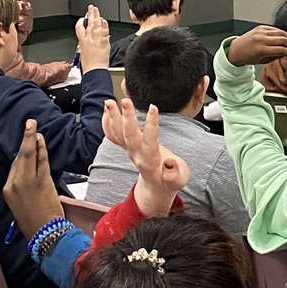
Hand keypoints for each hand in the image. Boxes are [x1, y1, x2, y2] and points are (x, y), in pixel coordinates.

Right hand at [3, 121, 63, 239]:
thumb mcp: (19, 203)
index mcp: (7, 190)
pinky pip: (41, 160)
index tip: (26, 143)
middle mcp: (14, 183)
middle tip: (29, 124)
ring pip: (29, 155)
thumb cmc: (34, 220)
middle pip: (19, 157)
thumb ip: (21, 187)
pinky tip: (40, 139)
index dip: (21, 153)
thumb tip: (28, 172)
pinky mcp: (41, 180)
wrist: (44, 231)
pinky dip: (41, 148)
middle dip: (24, 139)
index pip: (13, 166)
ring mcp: (27, 181)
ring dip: (32, 139)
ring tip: (33, 126)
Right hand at [75, 5, 108, 71]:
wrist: (94, 71)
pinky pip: (104, 31)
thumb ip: (85, 45)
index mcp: (82, 42)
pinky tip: (104, 21)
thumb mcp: (82, 53)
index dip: (80, 21)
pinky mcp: (104, 42)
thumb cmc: (88, 65)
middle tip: (92, 8)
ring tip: (97, 10)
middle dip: (90, 14)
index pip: (79, 28)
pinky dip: (104, 25)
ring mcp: (97, 40)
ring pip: (96, 25)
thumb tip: (86, 41)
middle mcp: (89, 39)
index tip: (83, 18)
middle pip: (89, 23)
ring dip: (97, 16)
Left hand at [103, 99, 188, 215]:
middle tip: (125, 101)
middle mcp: (136, 154)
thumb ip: (175, 173)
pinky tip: (107, 110)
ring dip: (112, 117)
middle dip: (127, 117)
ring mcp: (129, 150)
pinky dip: (107, 123)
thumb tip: (170, 163)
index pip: (150, 140)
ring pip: (117, 133)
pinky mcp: (126, 147)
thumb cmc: (170, 181)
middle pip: (129, 135)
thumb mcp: (179, 179)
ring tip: (109, 101)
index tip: (153, 108)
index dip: (151, 124)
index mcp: (151, 160)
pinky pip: (112, 136)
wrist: (157, 186)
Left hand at [227, 25, 286, 66]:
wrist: (236, 50)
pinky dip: (281, 33)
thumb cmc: (248, 57)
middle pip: (282, 39)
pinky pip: (274, 29)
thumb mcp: (263, 61)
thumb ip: (276, 56)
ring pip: (280, 32)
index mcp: (260, 50)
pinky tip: (285, 37)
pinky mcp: (260, 27)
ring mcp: (260, 32)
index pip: (280, 50)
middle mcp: (261, 39)